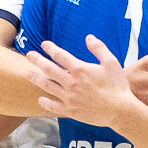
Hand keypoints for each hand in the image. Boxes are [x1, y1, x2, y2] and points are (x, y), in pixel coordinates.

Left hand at [26, 35, 146, 129]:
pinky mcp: (71, 110)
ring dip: (36, 79)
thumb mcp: (111, 62)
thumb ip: (99, 48)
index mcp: (79, 69)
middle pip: (49, 69)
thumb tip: (88, 37)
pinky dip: (45, 103)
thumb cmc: (117, 86)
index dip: (50, 48)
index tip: (44, 44)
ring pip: (48, 86)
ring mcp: (69, 97)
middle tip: (29, 55)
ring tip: (28, 74)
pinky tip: (40, 99)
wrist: (120, 110)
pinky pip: (53, 106)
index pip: (60, 55)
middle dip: (37, 60)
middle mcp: (71, 82)